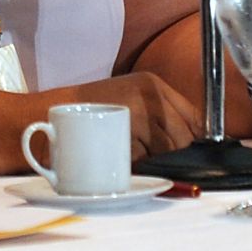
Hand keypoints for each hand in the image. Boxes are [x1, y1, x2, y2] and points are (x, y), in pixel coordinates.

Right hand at [67, 71, 200, 161]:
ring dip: (153, 160)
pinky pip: (145, 161)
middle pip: (184, 138)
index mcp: (153, 85)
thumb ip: (161, 114)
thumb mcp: (131, 99)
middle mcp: (149, 96)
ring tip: (127, 149)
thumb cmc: (93, 109)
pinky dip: (135, 166)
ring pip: (167, 152)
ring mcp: (137, 114)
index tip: (190, 151)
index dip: (196, 138)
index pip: (196, 117)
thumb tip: (198, 143)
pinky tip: (118, 154)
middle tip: (146, 151)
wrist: (53, 112)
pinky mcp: (125, 135)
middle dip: (172, 153)